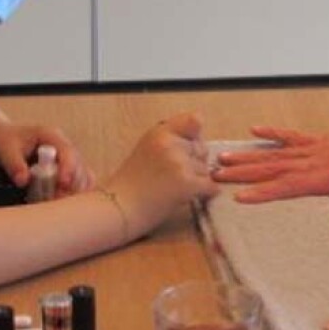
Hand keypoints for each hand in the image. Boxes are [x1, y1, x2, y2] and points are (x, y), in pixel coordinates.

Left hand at [0, 121, 94, 194]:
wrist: (0, 140)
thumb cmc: (3, 141)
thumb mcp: (5, 150)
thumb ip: (15, 164)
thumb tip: (24, 181)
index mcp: (51, 136)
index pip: (68, 151)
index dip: (68, 168)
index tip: (63, 184)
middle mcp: (63, 147)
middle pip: (80, 166)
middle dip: (73, 184)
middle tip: (57, 199)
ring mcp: (66, 159)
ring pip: (83, 176)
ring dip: (75, 191)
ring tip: (57, 203)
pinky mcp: (65, 170)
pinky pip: (79, 182)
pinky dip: (75, 193)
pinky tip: (64, 203)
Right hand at [105, 111, 217, 237]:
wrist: (117, 209)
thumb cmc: (131, 184)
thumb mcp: (147, 149)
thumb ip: (171, 140)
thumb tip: (201, 142)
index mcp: (160, 132)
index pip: (194, 120)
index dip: (194, 137)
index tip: (187, 148)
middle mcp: (170, 143)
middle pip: (202, 149)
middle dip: (194, 162)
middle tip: (172, 177)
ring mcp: (179, 163)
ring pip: (206, 170)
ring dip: (197, 180)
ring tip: (172, 189)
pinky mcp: (187, 183)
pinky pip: (211, 186)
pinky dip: (206, 193)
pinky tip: (190, 197)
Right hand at [213, 125, 328, 223]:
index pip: (293, 185)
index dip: (266, 193)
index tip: (240, 197)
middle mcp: (322, 159)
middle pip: (277, 167)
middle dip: (245, 173)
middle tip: (216, 175)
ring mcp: (321, 148)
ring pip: (279, 152)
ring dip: (251, 156)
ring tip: (224, 158)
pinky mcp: (325, 141)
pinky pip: (296, 137)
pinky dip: (275, 133)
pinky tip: (256, 130)